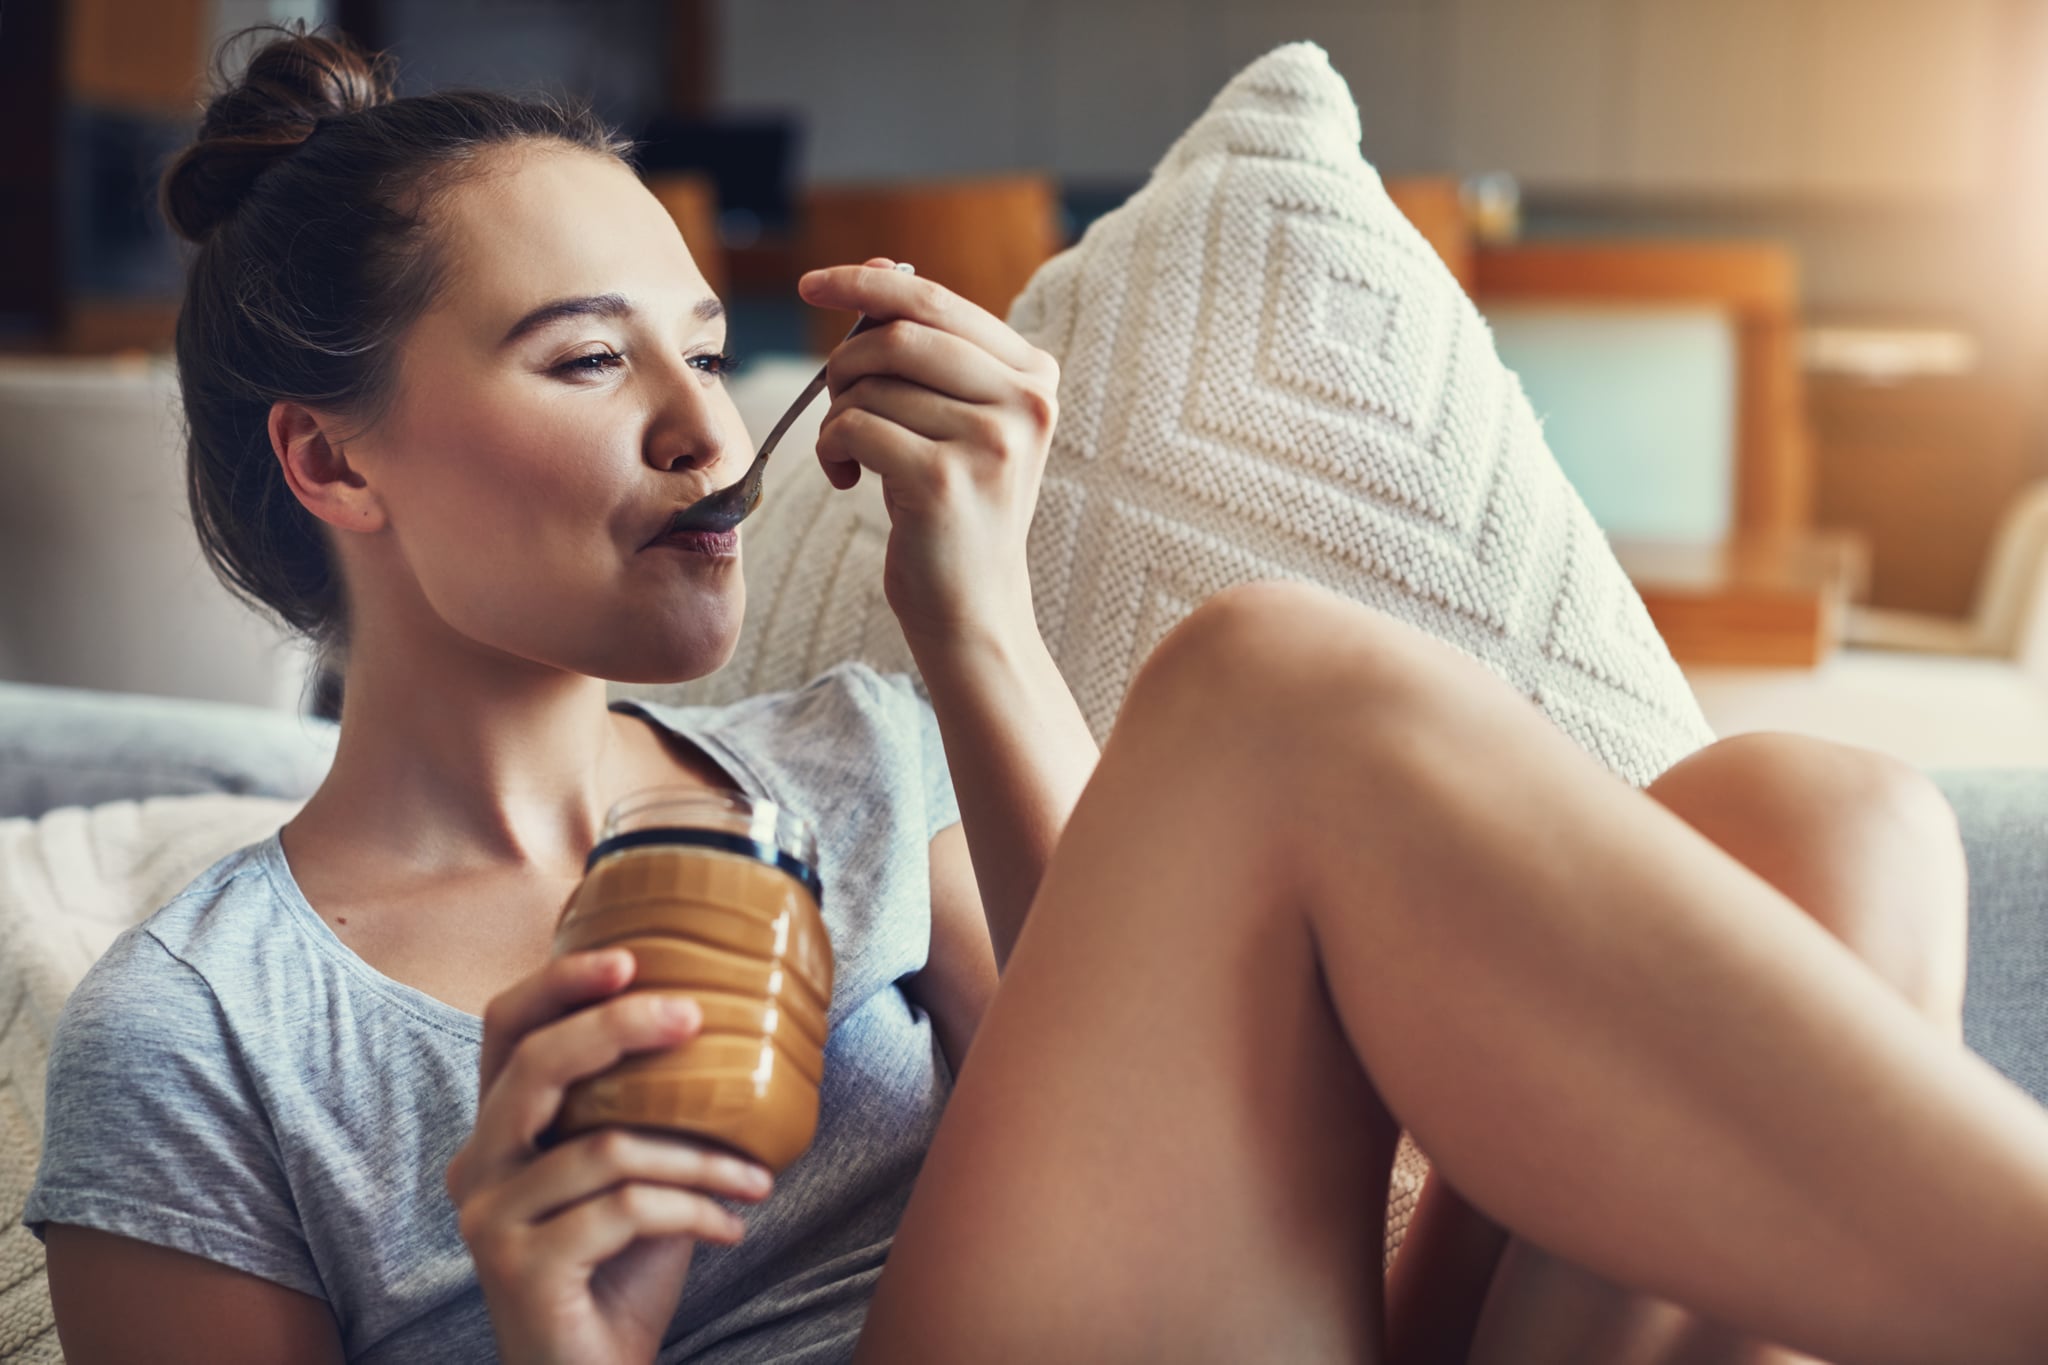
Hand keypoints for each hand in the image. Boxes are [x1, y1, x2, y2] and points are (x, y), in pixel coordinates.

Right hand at [445, 950, 775, 1364]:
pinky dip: (694, 1211)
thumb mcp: (636, 1173)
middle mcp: (473, 1168)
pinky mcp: (518, 1267)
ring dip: (698, 1158)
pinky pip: (624, 1209)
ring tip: (753, 1178)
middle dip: (621, 1030)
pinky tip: (731, 1227)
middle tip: (697, 1017)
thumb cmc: (620, 1269)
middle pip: (537, 1068)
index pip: (504, 1030)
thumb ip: (644, 1110)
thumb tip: (720, 1028)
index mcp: (496, 1132)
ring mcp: (487, 1219)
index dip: (559, 983)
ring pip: (606, 1146)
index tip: (631, 957)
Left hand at [799, 259, 1059, 652]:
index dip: (866, 283)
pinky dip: (831, 448)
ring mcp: (991, 441)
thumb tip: (882, 266)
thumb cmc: (955, 508)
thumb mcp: (957, 418)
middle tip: (835, 404)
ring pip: (870, 386)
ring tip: (849, 455)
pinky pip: (855, 428)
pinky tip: (847, 478)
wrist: (973, 606)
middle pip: (898, 336)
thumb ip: (928, 347)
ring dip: (836, 416)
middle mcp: (1026, 401)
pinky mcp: (945, 481)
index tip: (813, 283)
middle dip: (845, 363)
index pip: (936, 301)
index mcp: (1034, 374)